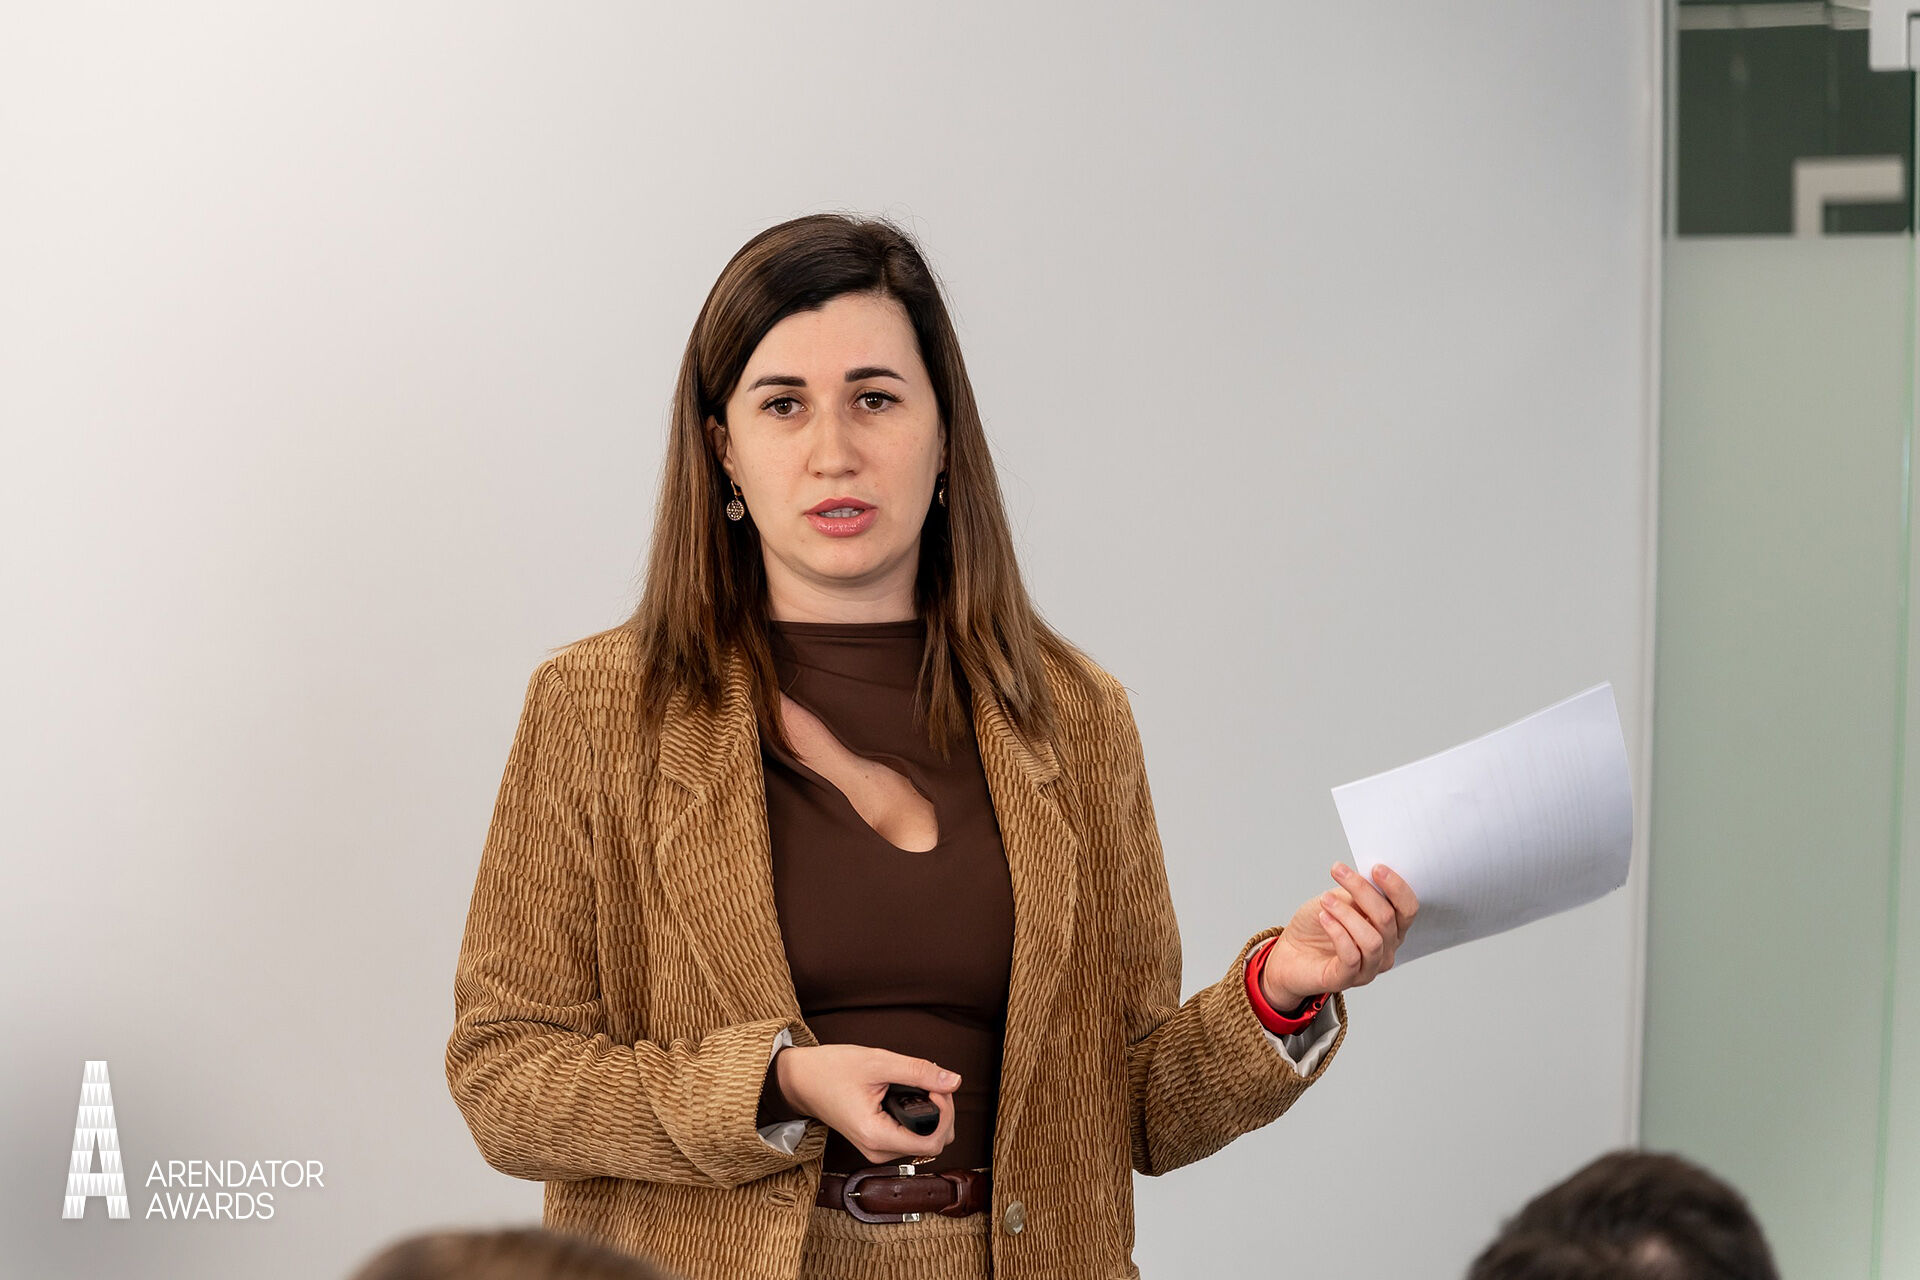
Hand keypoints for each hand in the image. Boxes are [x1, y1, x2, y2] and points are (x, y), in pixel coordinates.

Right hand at [772, 1044, 959, 1164]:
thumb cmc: (832, 1070)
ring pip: (925, 1141)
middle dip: (942, 1112)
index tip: (936, 1088)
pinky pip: (911, 1137)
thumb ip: (919, 1072)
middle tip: (931, 1083)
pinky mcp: (877, 1143)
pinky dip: (919, 1117)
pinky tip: (910, 1096)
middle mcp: (877, 1151)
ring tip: (919, 1087)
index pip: (933, 1141)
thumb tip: (954, 1081)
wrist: (802, 1081)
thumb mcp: (878, 1062)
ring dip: (932, 1114)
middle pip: (934, 1143)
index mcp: (876, 1135)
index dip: (945, 1113)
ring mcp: (877, 1150)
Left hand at [1261, 863, 1418, 1008]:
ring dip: (1346, 913)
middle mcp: (1385, 950)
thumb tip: (1370, 876)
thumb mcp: (1340, 900)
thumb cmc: (1317, 925)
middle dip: (1363, 891)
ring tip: (1326, 900)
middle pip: (1388, 919)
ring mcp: (1368, 968)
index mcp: (1391, 929)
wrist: (1289, 952)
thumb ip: (1359, 894)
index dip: (1396, 887)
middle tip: (1339, 872)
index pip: (1407, 908)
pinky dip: (1337, 931)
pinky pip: (1351, 956)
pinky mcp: (1347, 979)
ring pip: (1372, 939)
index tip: (1376, 868)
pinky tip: (1324, 918)